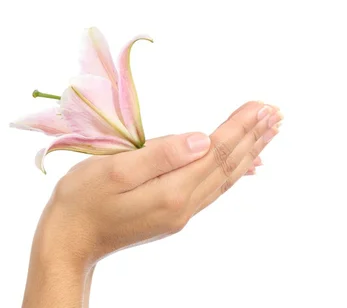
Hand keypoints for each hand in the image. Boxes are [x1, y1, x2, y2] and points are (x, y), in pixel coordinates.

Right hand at [33, 101, 281, 269]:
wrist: (70, 241)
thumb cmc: (82, 200)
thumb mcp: (114, 170)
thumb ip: (160, 155)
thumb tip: (202, 139)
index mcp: (170, 191)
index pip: (215, 152)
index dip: (239, 126)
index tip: (262, 105)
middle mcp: (183, 206)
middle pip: (226, 165)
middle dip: (253, 137)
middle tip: (276, 113)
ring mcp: (180, 213)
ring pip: (224, 179)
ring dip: (249, 153)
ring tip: (269, 133)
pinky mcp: (172, 215)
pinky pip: (213, 191)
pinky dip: (233, 174)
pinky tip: (246, 167)